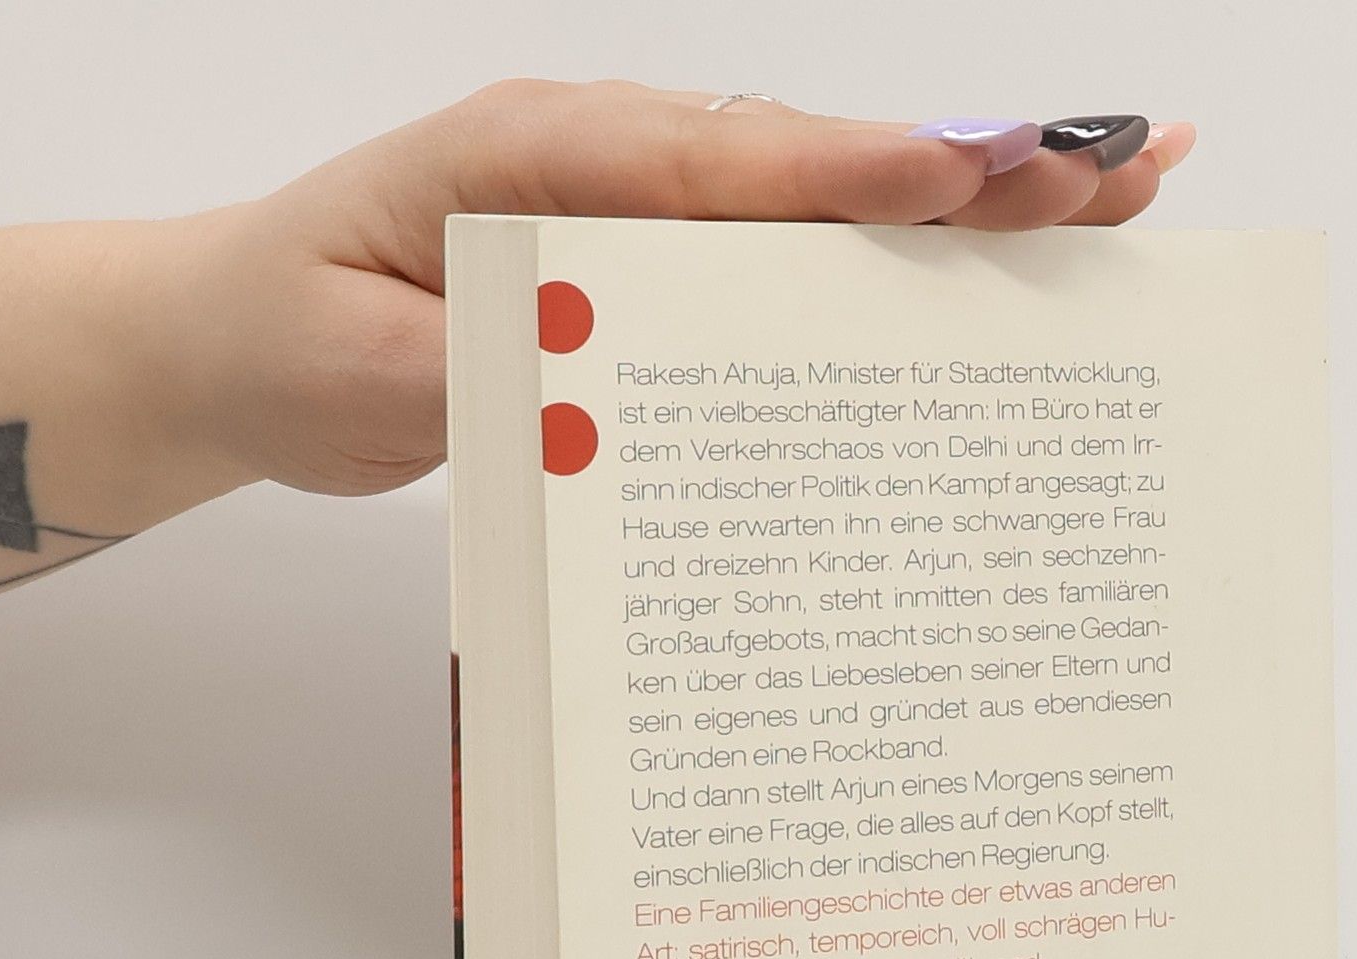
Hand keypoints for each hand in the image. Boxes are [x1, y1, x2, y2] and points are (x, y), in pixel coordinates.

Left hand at [158, 83, 1197, 498]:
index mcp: (541, 163)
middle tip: (1117, 168)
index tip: (972, 181)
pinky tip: (987, 265)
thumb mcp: (360, 375)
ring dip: (967, 207)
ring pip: (827, 206)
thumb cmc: (293, 336)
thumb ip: (487, 378)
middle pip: (816, 167)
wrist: (238, 337)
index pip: (724, 166)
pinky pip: (795, 260)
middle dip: (970, 173)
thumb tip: (609, 398)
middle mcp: (614, 169)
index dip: (856, 178)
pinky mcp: (662, 271)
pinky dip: (897, 260)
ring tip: (1108, 193)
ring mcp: (648, 215)